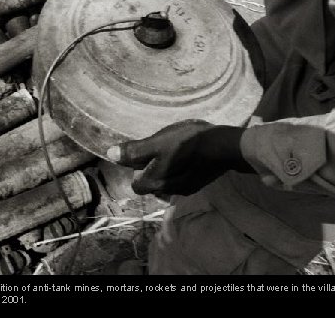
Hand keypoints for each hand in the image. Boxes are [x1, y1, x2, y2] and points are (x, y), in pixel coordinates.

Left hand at [106, 120, 251, 195]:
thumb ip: (134, 151)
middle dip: (150, 170)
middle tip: (157, 149)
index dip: (135, 170)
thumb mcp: (157, 143)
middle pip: (152, 184)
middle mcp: (169, 191)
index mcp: (156, 183)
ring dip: (166, 169)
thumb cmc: (187, 143)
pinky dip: (180, 169)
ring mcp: (186, 189)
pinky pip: (181, 178)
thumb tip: (110, 154)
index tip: (142, 155)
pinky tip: (186, 155)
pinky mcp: (199, 183)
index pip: (136, 185)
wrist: (224, 147)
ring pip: (167, 182)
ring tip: (171, 151)